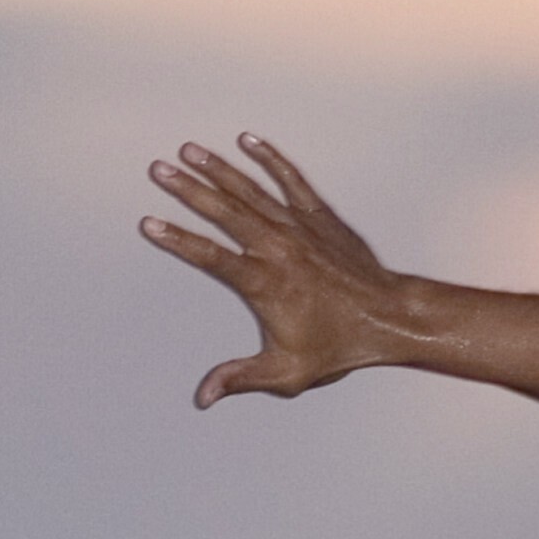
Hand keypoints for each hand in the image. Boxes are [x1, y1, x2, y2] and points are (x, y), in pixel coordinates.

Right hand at [145, 137, 409, 406]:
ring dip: (218, 169)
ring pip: (251, 190)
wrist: (388, 317)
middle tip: (159, 169)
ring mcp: (300, 227)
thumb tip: (204, 396)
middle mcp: (278, 248)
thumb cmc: (340, 346)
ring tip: (190, 149)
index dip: (177, 240)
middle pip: (224, 212)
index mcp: (264, 283)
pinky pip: (291, 180)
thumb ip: (240, 379)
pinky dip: (270, 159)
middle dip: (188, 189)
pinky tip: (248, 141)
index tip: (149, 223)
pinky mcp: (320, 216)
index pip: (210, 257)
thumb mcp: (287, 373)